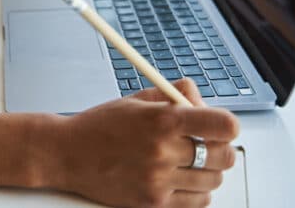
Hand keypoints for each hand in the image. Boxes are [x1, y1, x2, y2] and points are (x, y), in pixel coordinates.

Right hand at [54, 79, 238, 207]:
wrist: (67, 154)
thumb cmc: (99, 126)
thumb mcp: (136, 100)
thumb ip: (173, 96)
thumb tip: (200, 102)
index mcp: (162, 119)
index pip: (222, 125)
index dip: (227, 125)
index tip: (222, 126)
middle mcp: (163, 151)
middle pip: (224, 157)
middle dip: (220, 149)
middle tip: (208, 145)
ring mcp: (159, 180)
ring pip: (213, 182)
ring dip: (208, 172)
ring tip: (188, 163)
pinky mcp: (154, 203)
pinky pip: (198, 203)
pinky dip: (197, 192)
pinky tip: (181, 179)